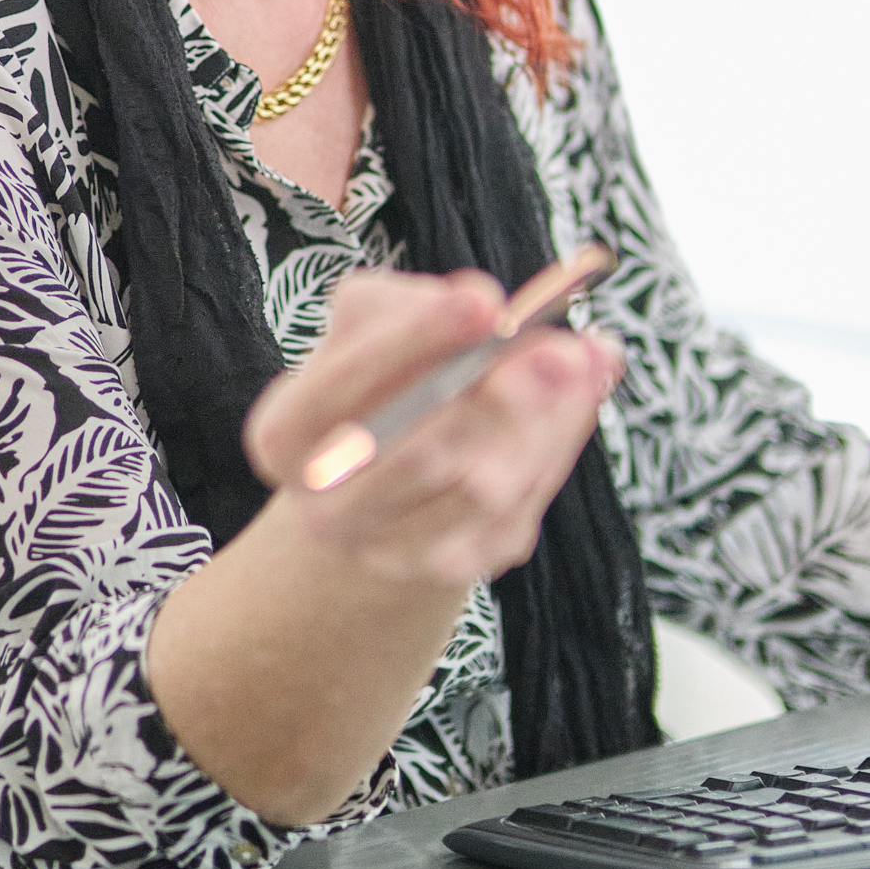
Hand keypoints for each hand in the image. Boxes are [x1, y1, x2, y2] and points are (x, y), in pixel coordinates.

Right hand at [243, 269, 623, 592]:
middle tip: (559, 348)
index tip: (483, 299)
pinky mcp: (452, 569)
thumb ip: (416, 305)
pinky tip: (578, 396)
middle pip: (420, 455)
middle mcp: (326, 506)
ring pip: (485, 487)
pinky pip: (520, 509)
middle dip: (497, 396)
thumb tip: (494, 308)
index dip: (415, 339)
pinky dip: (558, 445)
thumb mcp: (371, 326)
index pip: (343, 384)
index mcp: (285, 434)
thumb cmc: (378, 381)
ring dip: (544, 419)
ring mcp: (388, 550)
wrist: (379, 485)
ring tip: (584, 359)